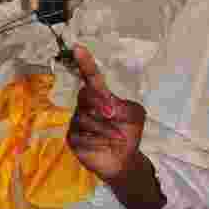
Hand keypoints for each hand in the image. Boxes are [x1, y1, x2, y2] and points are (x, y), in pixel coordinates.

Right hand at [65, 46, 145, 180]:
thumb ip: (124, 106)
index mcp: (101, 96)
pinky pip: (81, 135)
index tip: (78, 48)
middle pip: (85, 95)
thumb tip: (107, 107)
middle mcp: (86, 105)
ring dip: (105, 129)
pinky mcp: (73, 137)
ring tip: (117, 138)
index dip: (85, 63)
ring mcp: (77, 121)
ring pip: (85, 118)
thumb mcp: (135, 115)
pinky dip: (96, 141)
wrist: (123, 159)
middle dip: (100, 105)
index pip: (91, 76)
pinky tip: (104, 146)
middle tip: (113, 115)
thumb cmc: (128, 132)